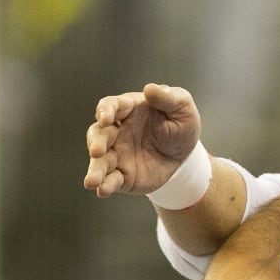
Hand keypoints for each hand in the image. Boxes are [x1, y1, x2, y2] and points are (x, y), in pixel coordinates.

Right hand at [84, 83, 201, 196]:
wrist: (187, 157)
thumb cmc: (182, 126)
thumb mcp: (183, 108)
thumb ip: (168, 98)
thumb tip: (150, 88)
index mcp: (129, 110)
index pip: (110, 106)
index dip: (105, 110)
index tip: (106, 118)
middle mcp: (117, 132)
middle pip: (98, 134)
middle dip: (96, 142)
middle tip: (97, 151)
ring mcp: (117, 154)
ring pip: (99, 161)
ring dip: (94, 170)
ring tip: (92, 181)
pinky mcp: (122, 174)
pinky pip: (110, 180)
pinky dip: (105, 185)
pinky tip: (103, 191)